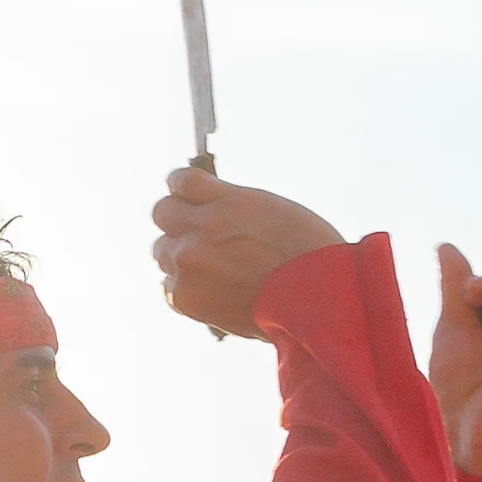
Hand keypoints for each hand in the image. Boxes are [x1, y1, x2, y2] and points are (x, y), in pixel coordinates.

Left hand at [148, 167, 345, 339]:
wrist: (319, 301)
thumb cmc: (310, 256)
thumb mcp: (274, 211)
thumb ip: (234, 206)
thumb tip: (209, 205)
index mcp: (227, 200)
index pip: (180, 180)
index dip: (182, 189)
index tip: (186, 196)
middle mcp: (201, 227)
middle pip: (162, 212)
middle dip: (178, 221)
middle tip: (196, 235)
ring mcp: (188, 261)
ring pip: (163, 251)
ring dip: (180, 257)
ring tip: (213, 271)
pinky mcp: (183, 294)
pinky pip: (169, 286)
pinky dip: (186, 290)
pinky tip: (213, 293)